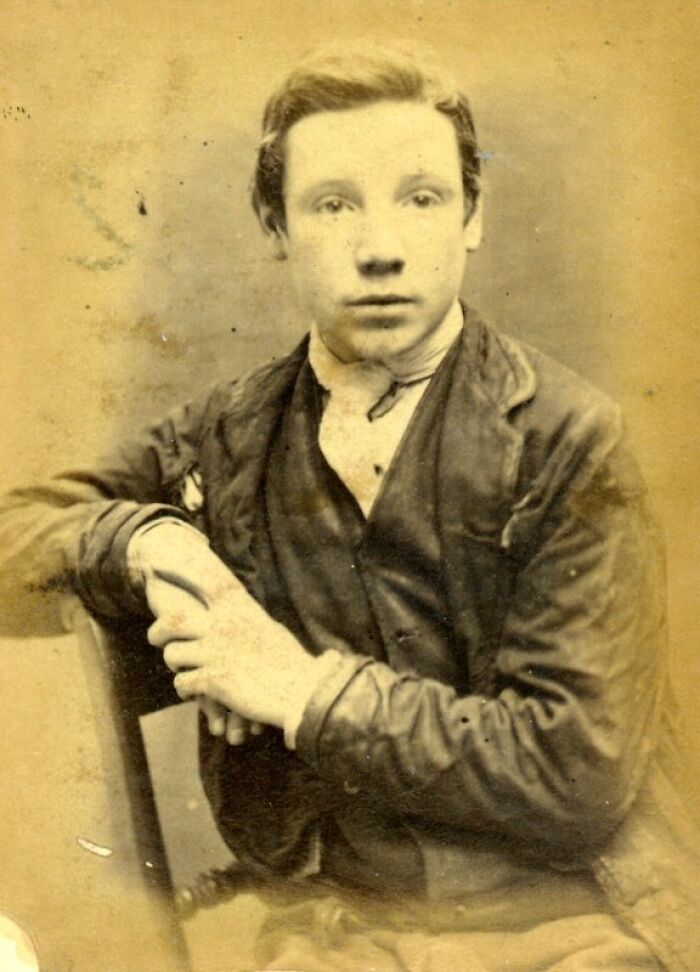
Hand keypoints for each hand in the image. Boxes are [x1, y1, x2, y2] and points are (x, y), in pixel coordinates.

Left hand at [129, 520, 314, 728]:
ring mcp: (216, 652)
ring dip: (177, 666)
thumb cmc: (290, 661)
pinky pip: (182, 683)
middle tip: (156, 639)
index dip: (178, 572)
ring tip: (187, 674)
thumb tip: (238, 613)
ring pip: (173, 655)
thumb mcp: (268, 629)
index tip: (154, 565)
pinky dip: (187, 689)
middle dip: (158, 630)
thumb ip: (245, 619)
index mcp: (239, 609)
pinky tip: (197, 693)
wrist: (303, 691)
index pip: (205, 582)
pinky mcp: (213, 679)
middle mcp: (223, 625)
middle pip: (173, 620)